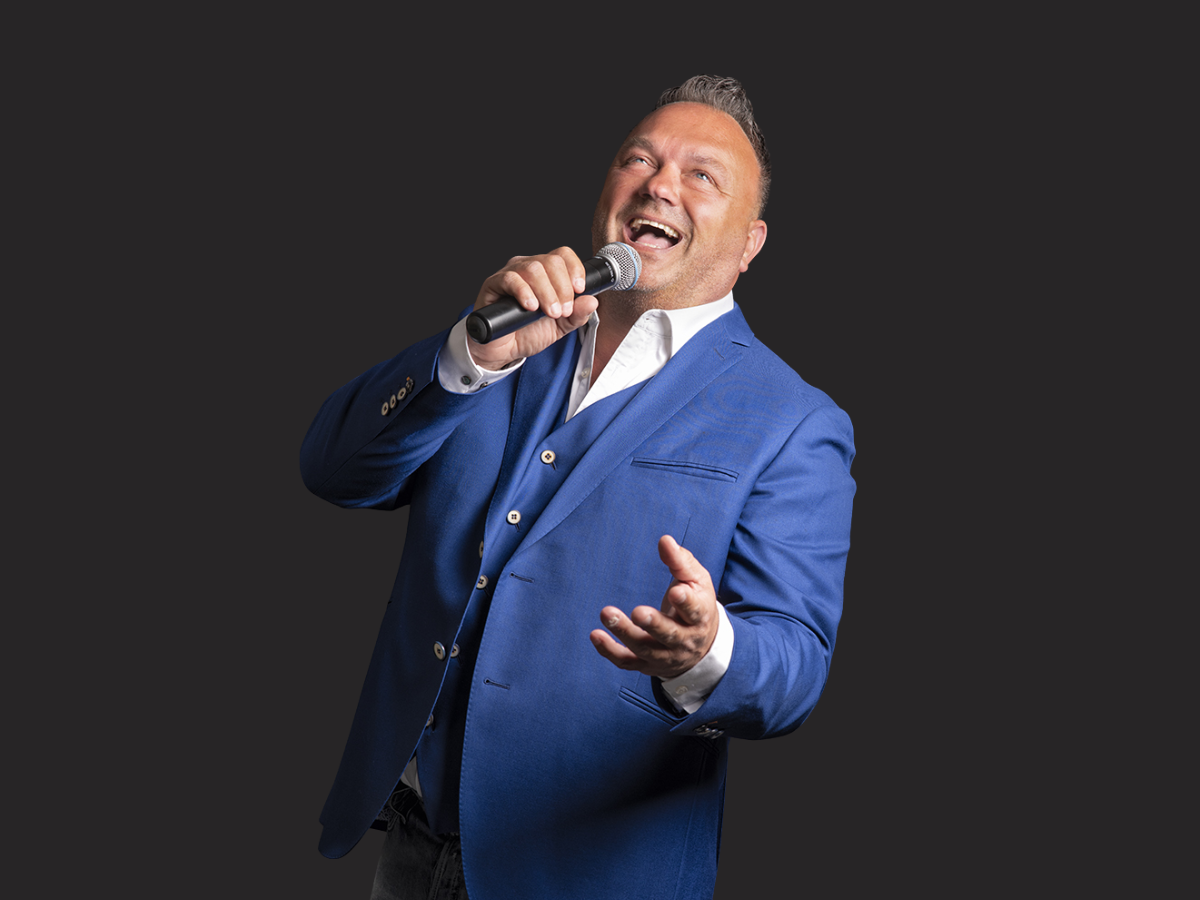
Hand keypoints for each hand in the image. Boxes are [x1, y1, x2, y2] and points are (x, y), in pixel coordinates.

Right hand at [467, 247, 600, 370]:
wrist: (504, 350)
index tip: (580, 289)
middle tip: (562, 311)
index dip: (575, 269)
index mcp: (546, 273)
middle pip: (551, 261)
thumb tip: (592, 301)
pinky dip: (524, 292)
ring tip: (549, 312)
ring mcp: (511, 273)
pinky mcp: (493, 284)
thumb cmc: (528, 333)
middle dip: (562, 288)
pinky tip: (531, 307)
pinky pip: (510, 279)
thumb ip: (577, 314)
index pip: (563, 255)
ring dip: (546, 292)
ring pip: (533, 268)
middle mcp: (528, 267)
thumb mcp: (560, 326)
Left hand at [590, 535, 718, 679]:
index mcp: (700, 616)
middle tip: (638, 612)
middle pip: (669, 635)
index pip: (695, 610)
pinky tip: (595, 635)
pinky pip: (627, 661)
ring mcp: (665, 655)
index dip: (686, 602)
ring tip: (607, 613)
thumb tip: (665, 540)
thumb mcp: (697, 581)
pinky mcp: (647, 665)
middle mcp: (684, 640)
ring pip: (645, 648)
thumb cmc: (696, 603)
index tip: (677, 591)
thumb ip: (680, 561)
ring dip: (624, 633)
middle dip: (654, 624)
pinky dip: (609, 650)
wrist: (701, 646)